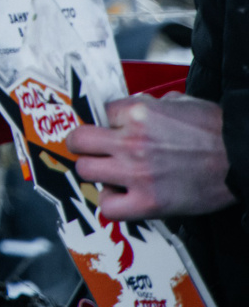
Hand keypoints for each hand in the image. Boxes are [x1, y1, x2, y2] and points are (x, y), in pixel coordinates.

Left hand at [67, 92, 234, 219]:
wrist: (243, 159)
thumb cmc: (217, 132)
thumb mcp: (180, 102)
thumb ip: (149, 104)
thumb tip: (132, 107)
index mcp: (138, 112)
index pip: (101, 112)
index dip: (109, 122)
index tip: (116, 130)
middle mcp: (132, 141)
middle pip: (79, 141)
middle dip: (85, 145)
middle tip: (97, 151)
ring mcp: (137, 173)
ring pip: (86, 172)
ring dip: (96, 173)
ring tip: (111, 175)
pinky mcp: (149, 203)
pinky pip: (108, 207)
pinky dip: (111, 204)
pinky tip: (123, 197)